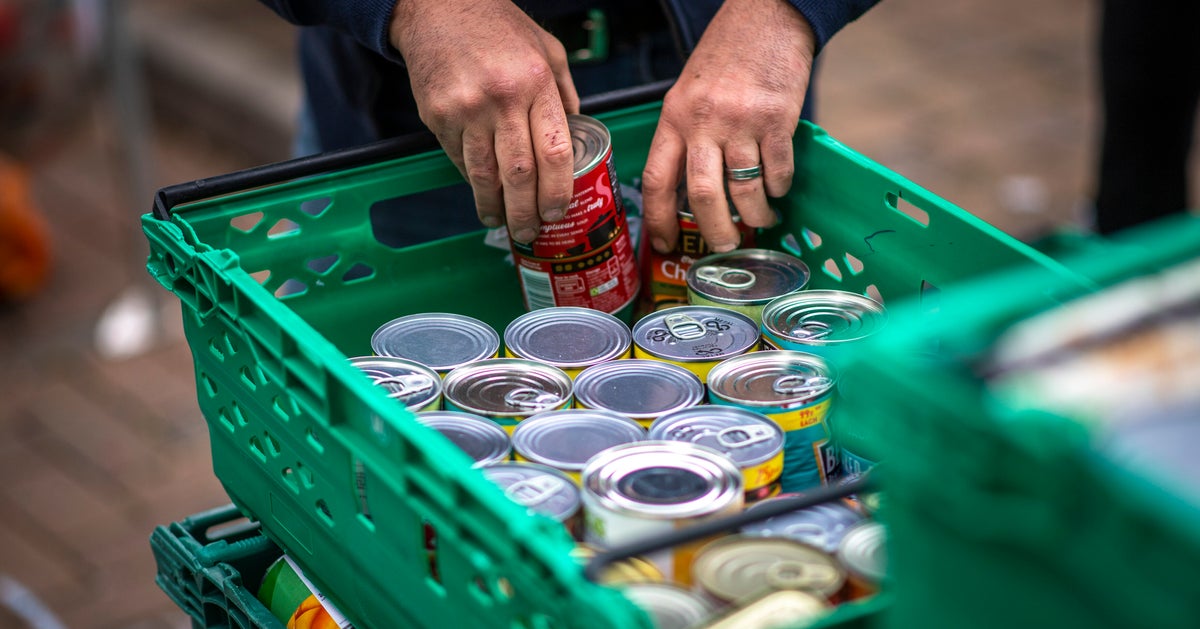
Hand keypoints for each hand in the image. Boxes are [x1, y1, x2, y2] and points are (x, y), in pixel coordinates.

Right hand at [390, 0, 579, 242]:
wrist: (437, 7)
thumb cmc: (497, 26)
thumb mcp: (547, 49)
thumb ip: (563, 93)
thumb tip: (577, 132)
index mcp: (536, 81)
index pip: (554, 151)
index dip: (558, 191)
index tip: (557, 211)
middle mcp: (501, 98)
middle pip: (519, 173)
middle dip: (527, 212)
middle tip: (531, 232)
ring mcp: (466, 109)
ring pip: (484, 175)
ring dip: (495, 207)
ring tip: (504, 222)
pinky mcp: (437, 115)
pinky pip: (458, 160)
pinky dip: (472, 182)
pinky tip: (482, 193)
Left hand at [642, 0, 815, 252]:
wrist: (766, 14)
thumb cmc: (727, 54)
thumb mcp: (689, 93)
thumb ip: (685, 135)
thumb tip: (686, 190)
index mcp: (674, 117)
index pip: (657, 179)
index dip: (658, 220)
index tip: (665, 245)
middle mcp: (704, 122)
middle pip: (703, 196)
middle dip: (715, 231)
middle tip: (725, 245)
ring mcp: (742, 121)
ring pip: (744, 190)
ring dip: (755, 215)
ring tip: (762, 219)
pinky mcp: (778, 119)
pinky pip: (778, 171)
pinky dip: (779, 188)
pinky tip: (779, 188)